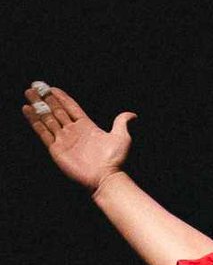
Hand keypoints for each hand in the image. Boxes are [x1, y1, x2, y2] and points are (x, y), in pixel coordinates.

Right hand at [21, 82, 136, 190]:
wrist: (106, 178)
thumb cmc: (115, 160)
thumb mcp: (121, 137)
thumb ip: (121, 122)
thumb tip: (132, 115)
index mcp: (86, 126)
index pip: (71, 108)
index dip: (61, 97)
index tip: (51, 87)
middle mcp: (73, 131)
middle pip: (56, 111)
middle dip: (46, 98)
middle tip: (35, 86)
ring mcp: (64, 140)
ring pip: (48, 119)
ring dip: (38, 106)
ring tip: (28, 94)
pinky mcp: (56, 149)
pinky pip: (43, 133)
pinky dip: (34, 121)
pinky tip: (27, 110)